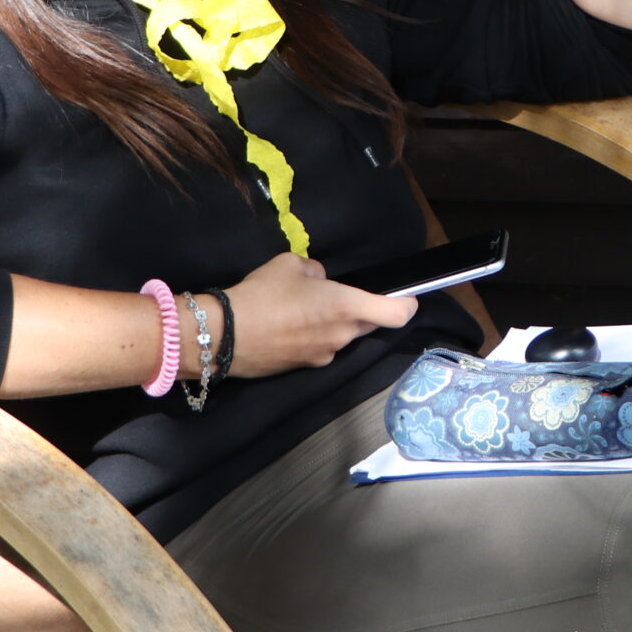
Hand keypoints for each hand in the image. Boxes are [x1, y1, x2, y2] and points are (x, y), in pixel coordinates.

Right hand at [212, 250, 417, 380]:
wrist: (224, 334)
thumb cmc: (262, 293)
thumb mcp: (290, 264)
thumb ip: (316, 272)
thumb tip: (320, 281)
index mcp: (347, 307)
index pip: (397, 313)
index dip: (407, 304)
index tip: (406, 297)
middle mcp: (343, 335)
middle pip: (369, 324)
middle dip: (362, 310)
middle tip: (338, 296)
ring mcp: (325, 355)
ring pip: (343, 336)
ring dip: (334, 324)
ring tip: (302, 310)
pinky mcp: (306, 367)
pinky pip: (321, 348)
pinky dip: (314, 337)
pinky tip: (288, 326)